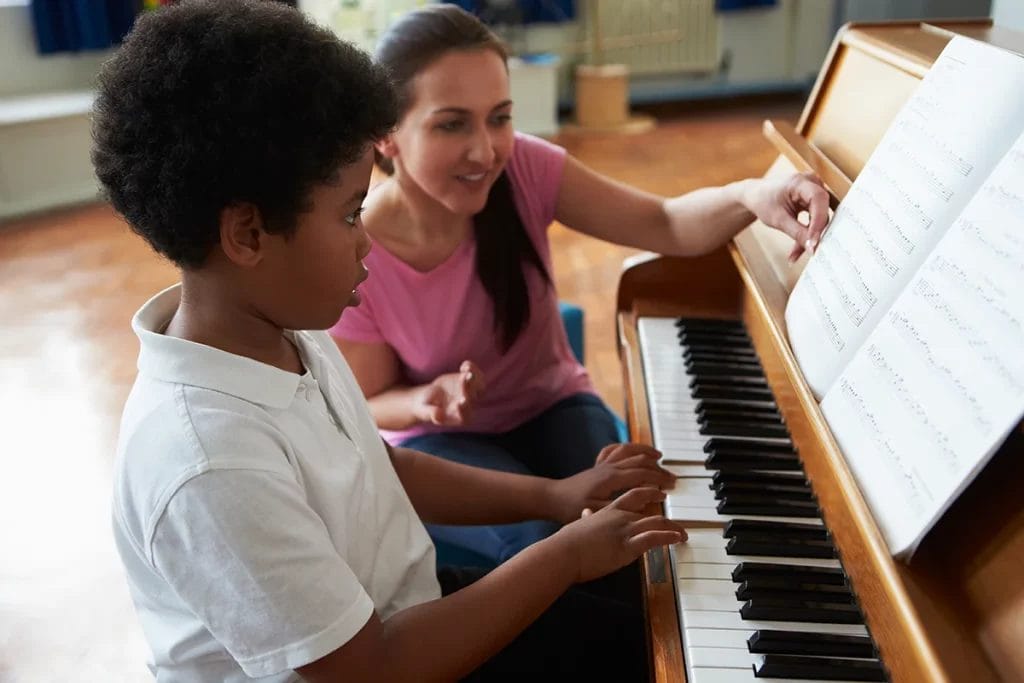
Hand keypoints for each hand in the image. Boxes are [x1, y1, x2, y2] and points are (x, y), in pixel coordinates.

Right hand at [412, 361, 485, 425]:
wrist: (430, 399)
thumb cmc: (426, 408)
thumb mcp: (424, 411)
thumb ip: (430, 413)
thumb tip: (436, 414)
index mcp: (458, 418)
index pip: (465, 416)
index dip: (463, 409)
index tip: (460, 402)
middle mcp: (467, 406)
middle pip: (472, 398)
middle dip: (468, 388)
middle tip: (463, 378)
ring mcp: (470, 393)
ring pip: (479, 386)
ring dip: (475, 377)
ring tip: (467, 369)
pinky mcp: (468, 382)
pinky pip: (476, 375)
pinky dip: (472, 369)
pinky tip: (464, 365)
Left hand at [547, 443, 675, 523]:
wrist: (552, 498)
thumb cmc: (571, 508)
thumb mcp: (598, 511)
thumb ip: (621, 508)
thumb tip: (643, 505)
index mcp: (612, 478)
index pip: (642, 474)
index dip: (658, 480)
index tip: (670, 488)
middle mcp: (609, 467)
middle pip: (640, 461)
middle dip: (658, 468)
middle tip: (672, 478)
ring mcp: (602, 464)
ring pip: (628, 450)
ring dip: (645, 451)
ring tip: (658, 456)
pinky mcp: (597, 466)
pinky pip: (614, 450)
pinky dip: (626, 448)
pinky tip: (631, 451)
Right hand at [554, 487, 687, 582]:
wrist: (562, 552)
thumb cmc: (567, 542)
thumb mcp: (578, 524)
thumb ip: (586, 519)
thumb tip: (585, 515)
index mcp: (607, 511)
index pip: (633, 496)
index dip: (649, 494)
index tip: (660, 495)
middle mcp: (619, 517)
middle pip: (650, 510)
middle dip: (666, 515)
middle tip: (678, 521)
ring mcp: (624, 531)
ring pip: (656, 522)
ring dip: (673, 528)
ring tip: (683, 534)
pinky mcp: (626, 547)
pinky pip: (654, 538)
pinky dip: (669, 537)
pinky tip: (678, 539)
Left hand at [743, 172, 830, 261]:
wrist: (756, 196)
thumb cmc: (764, 202)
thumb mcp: (778, 219)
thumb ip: (797, 232)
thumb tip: (812, 247)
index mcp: (801, 182)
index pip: (818, 200)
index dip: (818, 222)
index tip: (814, 243)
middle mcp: (812, 183)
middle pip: (822, 210)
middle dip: (813, 233)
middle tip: (808, 252)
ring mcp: (815, 190)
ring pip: (820, 218)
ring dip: (809, 237)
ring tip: (795, 254)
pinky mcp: (814, 201)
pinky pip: (815, 219)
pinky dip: (806, 233)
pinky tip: (797, 249)